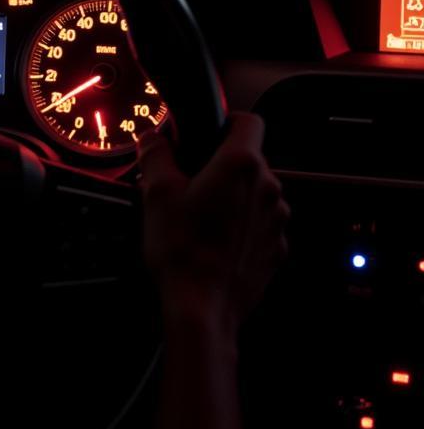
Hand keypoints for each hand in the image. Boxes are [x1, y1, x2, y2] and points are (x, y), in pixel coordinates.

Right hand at [138, 112, 289, 339]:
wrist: (202, 307)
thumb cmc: (182, 249)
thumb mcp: (156, 192)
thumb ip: (155, 154)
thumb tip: (152, 139)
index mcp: (240, 165)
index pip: (249, 121)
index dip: (228, 120)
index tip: (210, 131)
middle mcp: (267, 188)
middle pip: (249, 160)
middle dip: (221, 166)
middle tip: (189, 183)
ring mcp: (276, 220)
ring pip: (255, 193)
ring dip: (233, 197)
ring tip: (200, 217)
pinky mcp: (277, 248)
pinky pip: (259, 224)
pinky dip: (241, 227)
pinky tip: (213, 241)